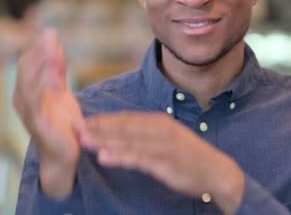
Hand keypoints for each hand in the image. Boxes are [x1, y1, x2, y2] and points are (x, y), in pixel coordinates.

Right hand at [13, 28, 82, 198]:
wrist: (63, 155)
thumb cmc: (61, 124)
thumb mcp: (61, 93)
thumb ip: (57, 72)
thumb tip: (55, 45)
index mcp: (25, 90)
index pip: (27, 62)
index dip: (39, 47)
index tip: (52, 33)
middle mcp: (21, 99)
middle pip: (25, 68)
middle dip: (38, 50)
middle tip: (51, 33)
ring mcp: (27, 112)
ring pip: (28, 82)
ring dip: (40, 64)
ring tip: (52, 49)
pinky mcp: (37, 124)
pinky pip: (35, 102)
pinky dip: (42, 88)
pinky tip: (52, 77)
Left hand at [79, 112, 244, 213]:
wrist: (217, 171)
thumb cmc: (189, 157)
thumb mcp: (167, 140)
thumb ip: (145, 135)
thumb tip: (120, 134)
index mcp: (159, 122)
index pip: (126, 118)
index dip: (103, 120)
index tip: (81, 121)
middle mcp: (160, 129)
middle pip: (123, 127)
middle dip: (98, 127)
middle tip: (74, 128)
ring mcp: (163, 146)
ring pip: (128, 141)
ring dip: (104, 140)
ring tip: (83, 140)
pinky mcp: (166, 162)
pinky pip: (139, 158)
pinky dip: (121, 156)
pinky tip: (105, 157)